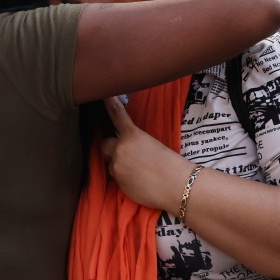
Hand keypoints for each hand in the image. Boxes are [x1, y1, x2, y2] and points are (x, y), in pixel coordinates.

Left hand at [100, 96, 191, 211]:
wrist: (176, 184)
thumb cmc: (170, 162)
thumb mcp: (152, 143)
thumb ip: (134, 141)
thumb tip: (125, 145)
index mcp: (131, 135)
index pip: (116, 114)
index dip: (109, 103)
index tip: (105, 95)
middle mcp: (120, 149)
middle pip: (104, 144)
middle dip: (111, 148)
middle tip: (126, 152)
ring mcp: (117, 167)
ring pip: (111, 163)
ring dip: (119, 164)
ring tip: (138, 170)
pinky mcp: (118, 183)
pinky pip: (117, 177)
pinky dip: (124, 178)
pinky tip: (139, 180)